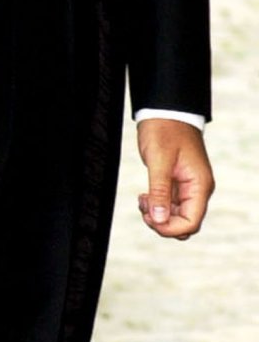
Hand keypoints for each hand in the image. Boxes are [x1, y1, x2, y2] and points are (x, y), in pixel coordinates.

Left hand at [136, 120, 213, 239]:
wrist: (165, 113)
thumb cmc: (165, 131)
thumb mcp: (159, 161)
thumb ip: (159, 191)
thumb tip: (159, 219)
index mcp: (200, 185)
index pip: (191, 222)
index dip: (169, 228)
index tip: (149, 217)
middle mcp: (198, 190)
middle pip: (184, 224)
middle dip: (162, 223)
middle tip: (144, 206)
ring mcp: (188, 188)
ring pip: (176, 217)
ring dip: (157, 214)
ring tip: (142, 198)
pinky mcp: (178, 185)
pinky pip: (170, 205)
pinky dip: (156, 206)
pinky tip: (144, 196)